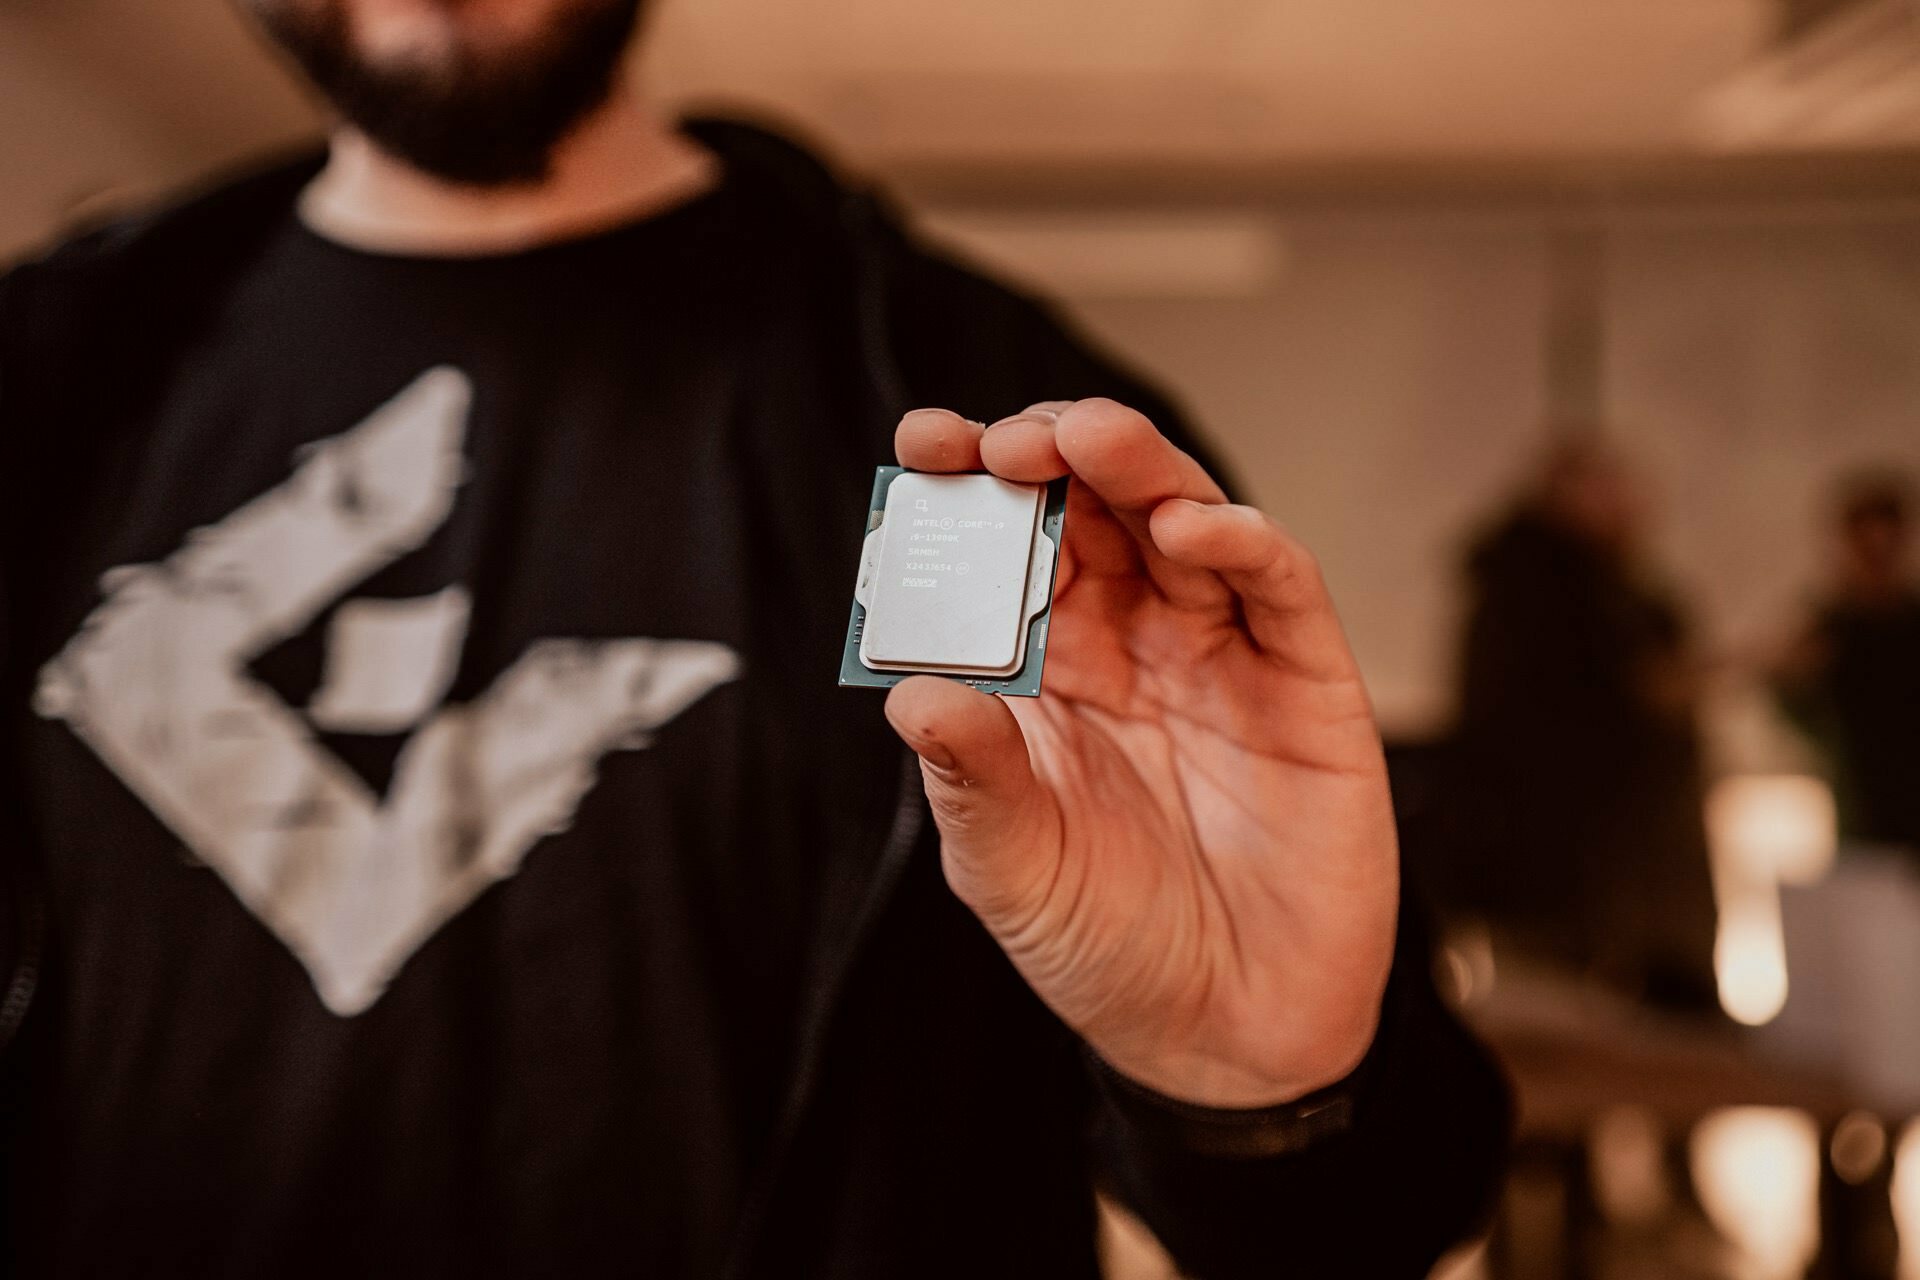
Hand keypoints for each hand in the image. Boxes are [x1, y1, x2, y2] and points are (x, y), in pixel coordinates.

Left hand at [884, 399, 1397, 1109]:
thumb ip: (970, 780)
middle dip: (1050, 455)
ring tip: (1087, 440)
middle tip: (1007, 439)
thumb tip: (912, 695)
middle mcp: (1133, 645)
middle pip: (1093, 512)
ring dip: (1138, 469)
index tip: (923, 445)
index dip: (968, 490)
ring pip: (1183, 522)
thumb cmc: (1111, 947)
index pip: (1006, 552)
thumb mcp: (1014, 870)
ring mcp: (1221, 654)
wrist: (1233, 1038)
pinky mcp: (1306, 683)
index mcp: (1048, 675)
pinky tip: (1193, 527)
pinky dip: (1242, 543)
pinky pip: (1279, 590)